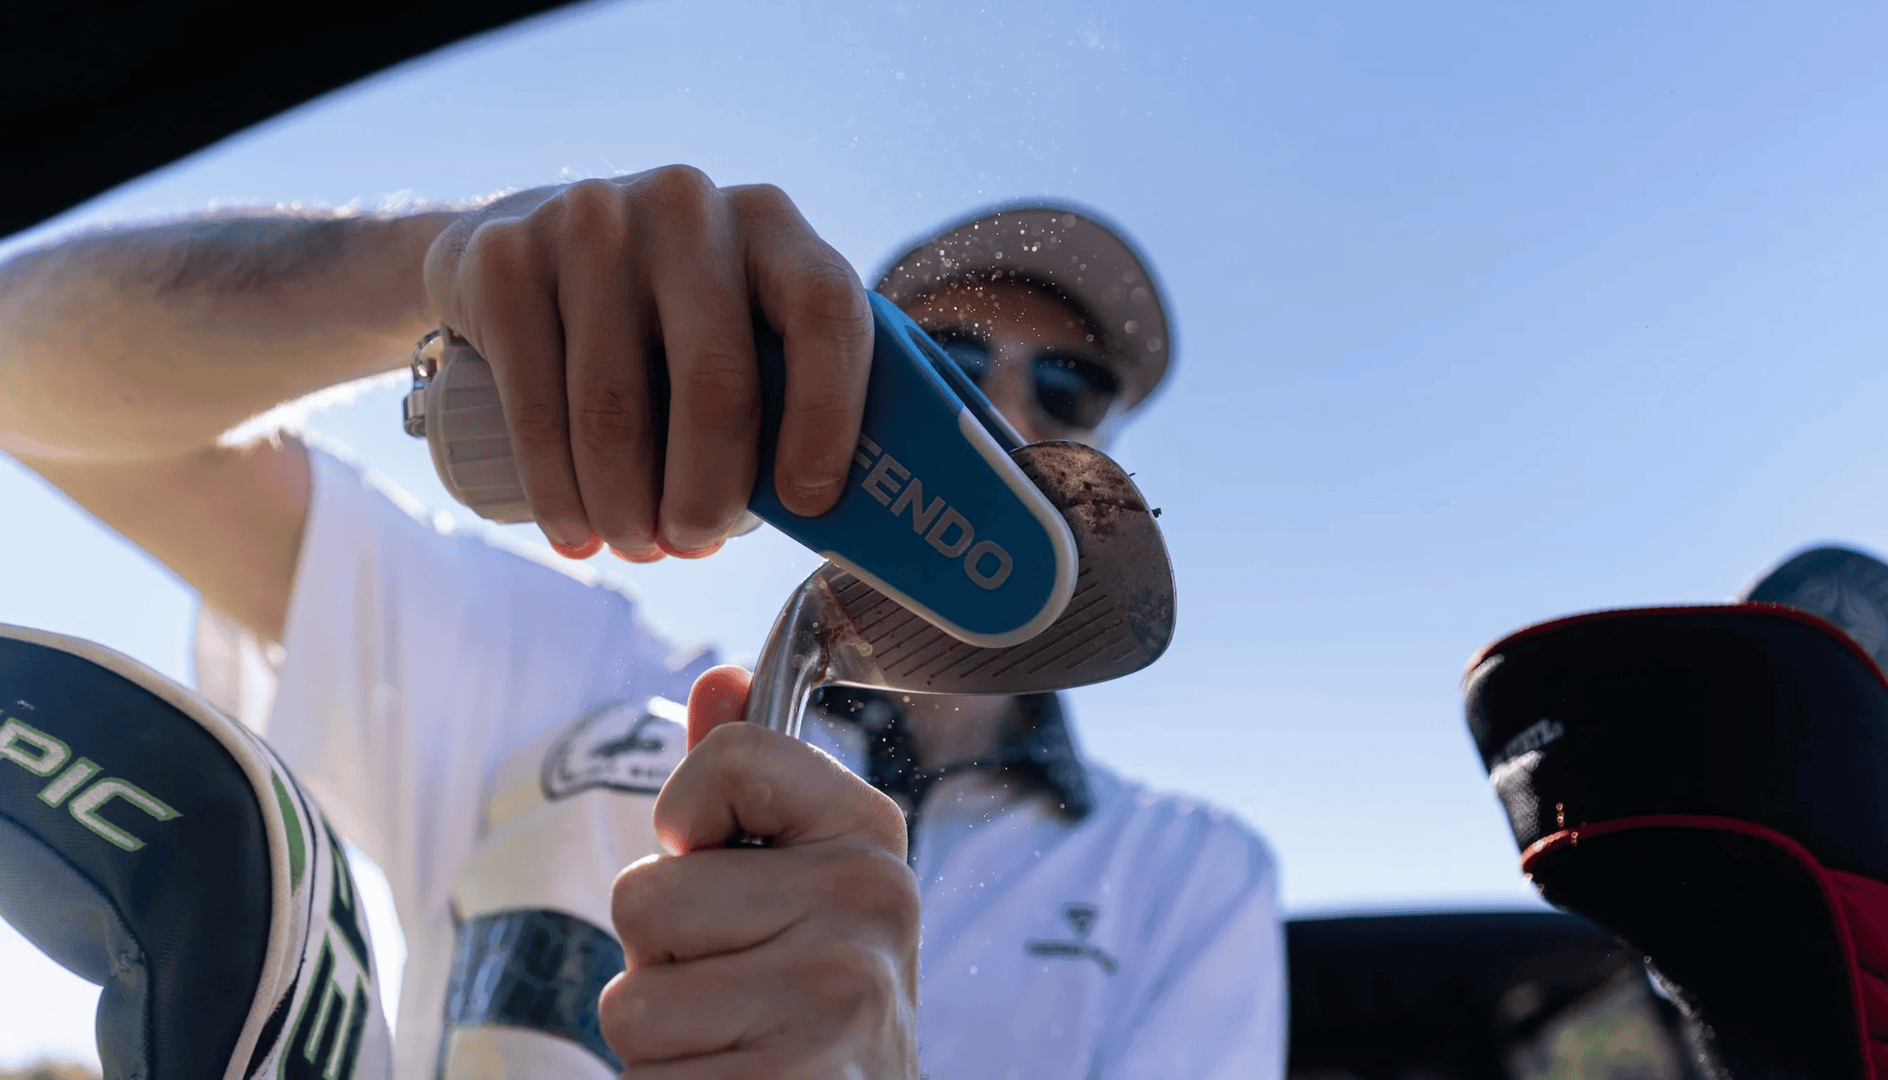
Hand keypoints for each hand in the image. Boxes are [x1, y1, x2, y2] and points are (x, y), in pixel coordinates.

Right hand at [423, 167, 873, 560]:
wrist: (514, 250)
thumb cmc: (662, 317)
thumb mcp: (736, 319)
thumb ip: (794, 384)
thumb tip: (853, 511)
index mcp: (772, 223)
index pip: (825, 311)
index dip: (828, 415)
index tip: (809, 502)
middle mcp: (686, 207)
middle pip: (715, 383)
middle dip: (708, 494)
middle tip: (694, 545)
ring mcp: (589, 224)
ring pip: (617, 415)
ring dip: (628, 511)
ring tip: (637, 547)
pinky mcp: (505, 261)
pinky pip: (538, 410)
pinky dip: (559, 494)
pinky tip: (575, 534)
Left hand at [601, 666, 920, 1077]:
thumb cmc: (807, 1001)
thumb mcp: (794, 882)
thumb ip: (749, 783)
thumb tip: (720, 678)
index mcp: (867, 835)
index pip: (730, 759)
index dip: (685, 822)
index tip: (722, 870)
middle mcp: (870, 904)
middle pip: (645, 894)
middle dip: (659, 957)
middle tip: (734, 990)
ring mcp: (838, 1001)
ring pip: (631, 1002)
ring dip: (660, 1040)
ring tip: (735, 1044)